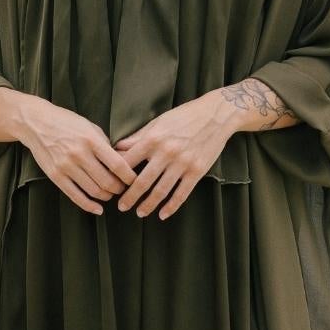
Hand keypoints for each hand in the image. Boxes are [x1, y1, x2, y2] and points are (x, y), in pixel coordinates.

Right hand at [22, 98, 138, 215]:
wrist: (36, 123)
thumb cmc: (66, 122)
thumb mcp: (90, 127)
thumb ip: (105, 144)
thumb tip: (123, 161)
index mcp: (92, 140)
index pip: (118, 164)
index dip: (130, 177)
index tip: (135, 180)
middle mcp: (79, 154)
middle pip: (107, 181)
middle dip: (119, 189)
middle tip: (122, 188)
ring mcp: (66, 166)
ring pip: (94, 191)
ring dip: (106, 196)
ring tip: (110, 194)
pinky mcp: (55, 175)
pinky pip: (75, 196)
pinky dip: (89, 206)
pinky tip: (98, 209)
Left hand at [112, 94, 231, 219]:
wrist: (217, 114)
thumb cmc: (184, 116)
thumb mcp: (158, 122)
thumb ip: (138, 137)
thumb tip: (117, 148)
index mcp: (153, 139)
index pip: (128, 162)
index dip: (117, 176)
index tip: (112, 185)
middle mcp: (166, 152)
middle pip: (142, 181)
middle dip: (130, 197)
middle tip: (121, 207)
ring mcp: (182, 163)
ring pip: (161, 191)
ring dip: (148, 205)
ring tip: (140, 213)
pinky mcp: (197, 171)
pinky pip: (182, 194)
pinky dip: (171, 207)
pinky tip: (163, 215)